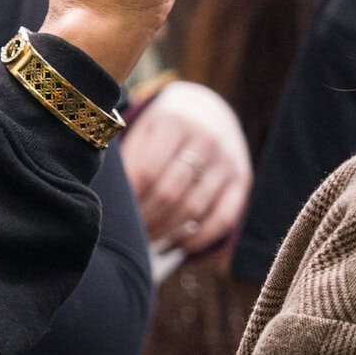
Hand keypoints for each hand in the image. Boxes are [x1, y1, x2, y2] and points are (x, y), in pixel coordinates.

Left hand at [121, 80, 250, 255]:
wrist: (207, 109)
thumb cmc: (163, 127)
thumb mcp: (143, 129)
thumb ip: (129, 159)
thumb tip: (112, 202)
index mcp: (175, 121)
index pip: (147, 171)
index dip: (130, 198)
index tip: (117, 212)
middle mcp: (206, 138)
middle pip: (170, 192)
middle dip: (146, 218)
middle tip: (131, 231)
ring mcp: (228, 159)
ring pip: (194, 208)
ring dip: (167, 230)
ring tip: (148, 239)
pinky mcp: (243, 178)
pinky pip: (223, 217)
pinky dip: (200, 238)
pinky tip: (178, 245)